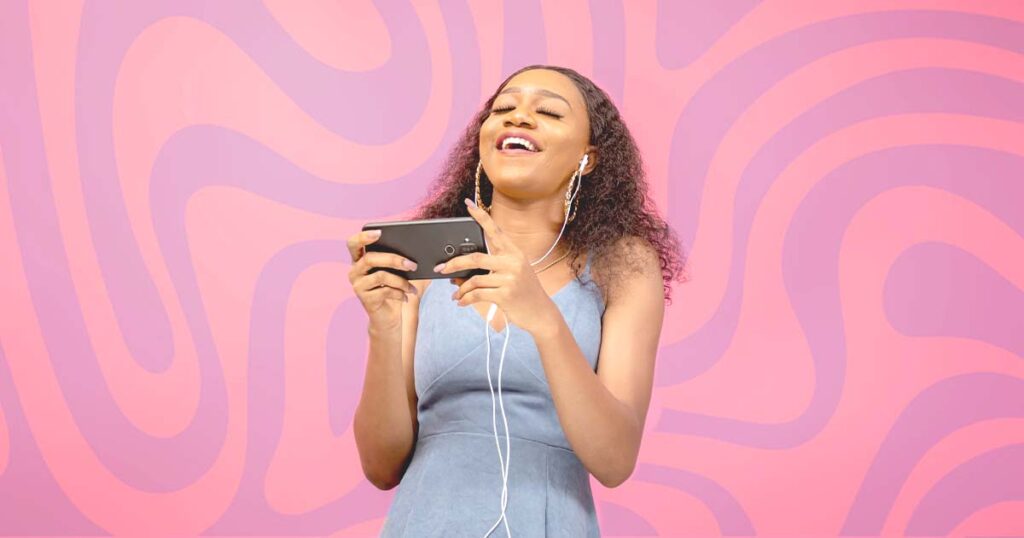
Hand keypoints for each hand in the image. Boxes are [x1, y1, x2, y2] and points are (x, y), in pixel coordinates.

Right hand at [346, 229, 418, 330]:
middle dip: (394, 259)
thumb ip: (397, 259)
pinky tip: (407, 296)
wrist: (388, 318)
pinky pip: (385, 291)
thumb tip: (414, 250)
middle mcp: (355, 272)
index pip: (353, 244)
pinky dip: (400, 293)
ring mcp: (358, 286)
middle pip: (370, 258)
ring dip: (401, 280)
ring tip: (412, 286)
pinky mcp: (365, 300)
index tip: (379, 232)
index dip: (363, 237)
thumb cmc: (392, 290)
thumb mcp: (395, 273)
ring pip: (380, 276)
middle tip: (412, 264)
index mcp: (359, 260)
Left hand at [436, 198, 558, 334]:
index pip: (495, 230)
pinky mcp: (505, 295)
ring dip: (461, 289)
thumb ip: (492, 267)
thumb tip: (459, 271)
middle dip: (454, 264)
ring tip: (456, 294)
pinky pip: (477, 294)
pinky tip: (461, 302)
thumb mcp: (513, 273)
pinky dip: (466, 299)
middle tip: (441, 269)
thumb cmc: (523, 291)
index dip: (481, 216)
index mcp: (514, 252)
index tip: (468, 204)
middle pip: (475, 258)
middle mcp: (513, 262)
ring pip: (474, 280)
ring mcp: (510, 279)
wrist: (541, 312)